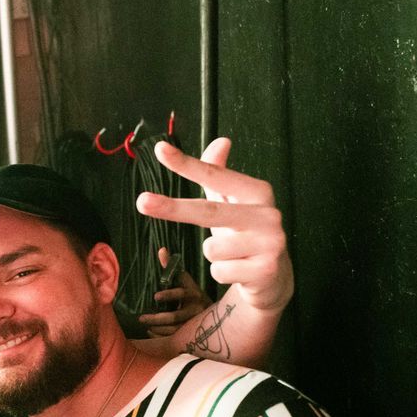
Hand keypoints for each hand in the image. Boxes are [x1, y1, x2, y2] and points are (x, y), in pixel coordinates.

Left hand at [137, 137, 293, 312]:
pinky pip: (219, 272)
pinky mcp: (266, 271)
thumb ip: (221, 173)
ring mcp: (270, 243)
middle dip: (173, 208)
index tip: (160, 149)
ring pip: (211, 250)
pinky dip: (223, 274)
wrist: (275, 276)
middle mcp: (268, 215)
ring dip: (215, 256)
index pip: (216, 176)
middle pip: (208, 211)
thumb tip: (221, 141)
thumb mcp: (233, 202)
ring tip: (233, 255)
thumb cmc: (245, 232)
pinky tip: (241, 270)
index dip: (187, 164)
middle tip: (142, 201)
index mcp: (258, 192)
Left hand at [137, 248, 211, 335]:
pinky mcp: (192, 335)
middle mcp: (195, 309)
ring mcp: (194, 324)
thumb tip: (162, 250)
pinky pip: (175, 338)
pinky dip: (161, 336)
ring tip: (145, 325)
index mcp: (193, 293)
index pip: (180, 294)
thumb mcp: (185, 280)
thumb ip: (171, 267)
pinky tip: (151, 332)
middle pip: (175, 317)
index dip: (169, 295)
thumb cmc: (192, 293)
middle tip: (141, 318)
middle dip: (157, 318)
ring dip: (157, 329)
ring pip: (174, 330)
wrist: (216, 314)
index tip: (155, 296)